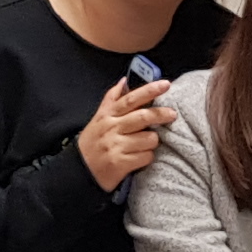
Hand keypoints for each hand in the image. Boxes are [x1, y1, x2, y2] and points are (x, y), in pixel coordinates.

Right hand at [78, 76, 175, 193]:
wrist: (79, 170)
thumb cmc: (93, 142)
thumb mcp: (98, 118)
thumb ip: (112, 99)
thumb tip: (124, 80)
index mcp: (108, 115)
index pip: (131, 99)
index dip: (149, 90)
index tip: (165, 84)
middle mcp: (111, 128)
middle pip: (142, 117)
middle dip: (161, 114)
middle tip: (172, 114)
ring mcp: (116, 146)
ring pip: (149, 139)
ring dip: (152, 142)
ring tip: (145, 144)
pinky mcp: (120, 163)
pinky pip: (146, 157)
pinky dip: (147, 157)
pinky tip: (139, 157)